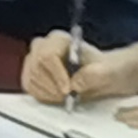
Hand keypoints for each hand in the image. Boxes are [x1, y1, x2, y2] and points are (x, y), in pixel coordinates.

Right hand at [21, 35, 137, 105]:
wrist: (106, 76)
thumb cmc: (107, 69)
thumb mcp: (107, 71)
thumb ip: (93, 75)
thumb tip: (75, 84)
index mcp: (59, 39)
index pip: (47, 55)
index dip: (56, 74)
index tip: (68, 90)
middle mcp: (43, 46)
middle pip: (36, 67)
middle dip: (51, 86)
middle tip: (67, 97)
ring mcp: (35, 60)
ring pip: (31, 78)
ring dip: (48, 93)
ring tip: (65, 98)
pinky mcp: (32, 75)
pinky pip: (29, 87)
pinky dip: (42, 96)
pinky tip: (57, 98)